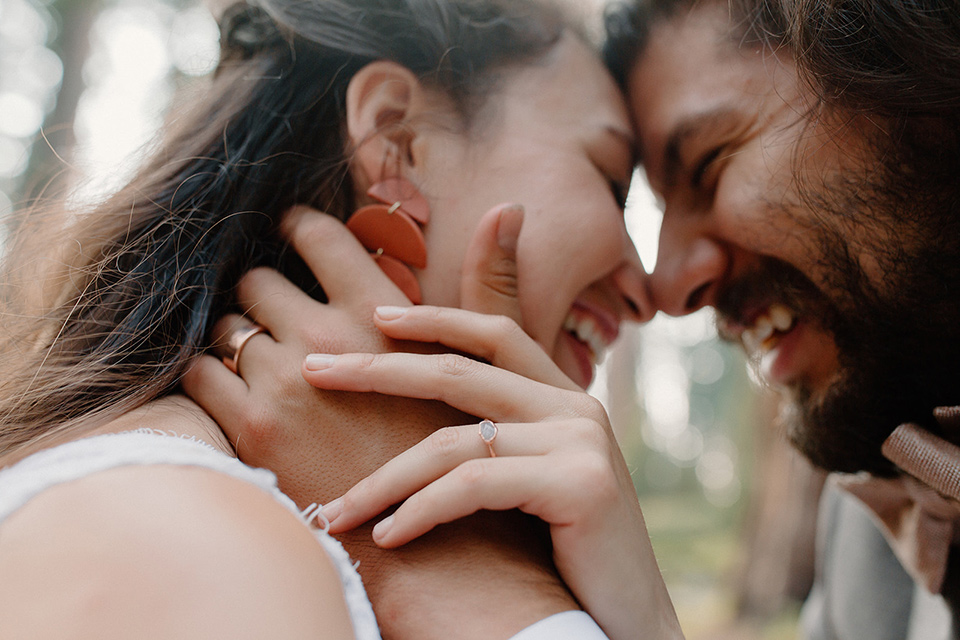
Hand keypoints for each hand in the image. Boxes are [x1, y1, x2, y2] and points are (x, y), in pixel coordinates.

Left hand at [182, 205, 581, 639]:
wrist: (625, 623)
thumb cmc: (563, 564)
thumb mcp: (528, 488)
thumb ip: (488, 445)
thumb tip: (416, 433)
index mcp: (563, 401)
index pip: (495, 334)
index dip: (435, 320)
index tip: (375, 315)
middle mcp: (576, 408)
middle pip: (459, 371)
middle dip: (377, 369)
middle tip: (314, 370)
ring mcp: (581, 441)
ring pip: (451, 442)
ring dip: (382, 481)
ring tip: (335, 513)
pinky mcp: (579, 484)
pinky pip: (472, 486)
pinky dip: (420, 511)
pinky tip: (387, 537)